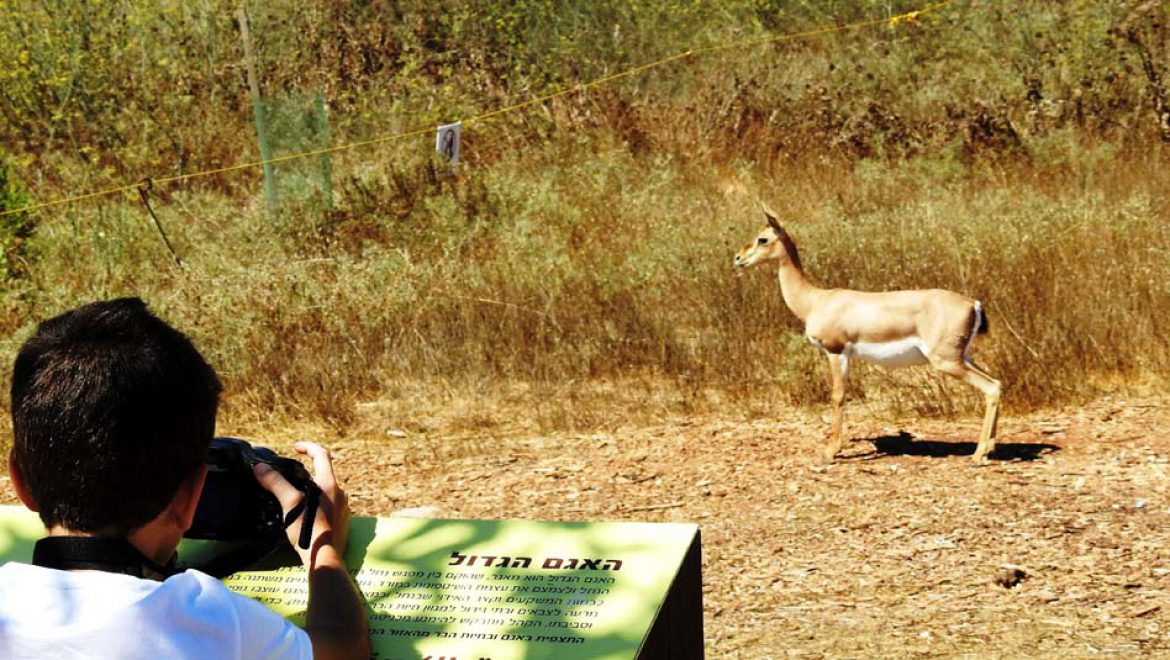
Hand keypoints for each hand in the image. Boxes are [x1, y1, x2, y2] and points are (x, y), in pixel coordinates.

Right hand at [253, 441, 350, 563]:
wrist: (323, 558)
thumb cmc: (308, 528)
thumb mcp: (289, 503)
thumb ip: (276, 483)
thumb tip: (259, 467)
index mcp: (329, 484)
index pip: (322, 455)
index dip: (308, 447)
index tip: (296, 448)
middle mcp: (340, 493)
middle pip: (324, 473)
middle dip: (308, 471)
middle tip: (291, 474)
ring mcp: (343, 508)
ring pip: (327, 491)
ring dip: (312, 488)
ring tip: (295, 495)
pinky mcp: (342, 522)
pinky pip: (329, 506)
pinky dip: (317, 503)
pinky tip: (305, 514)